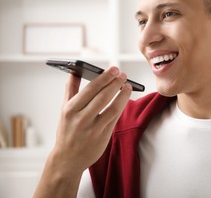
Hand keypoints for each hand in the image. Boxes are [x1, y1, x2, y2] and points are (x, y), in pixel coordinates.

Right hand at [34, 66, 131, 196]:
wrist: (68, 159)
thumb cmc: (67, 131)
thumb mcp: (64, 110)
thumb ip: (70, 90)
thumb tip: (73, 70)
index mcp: (70, 110)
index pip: (90, 89)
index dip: (104, 77)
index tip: (114, 69)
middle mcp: (81, 119)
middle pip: (103, 97)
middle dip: (115, 83)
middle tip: (123, 74)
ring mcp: (93, 129)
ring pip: (113, 108)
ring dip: (123, 95)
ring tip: (128, 85)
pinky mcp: (103, 137)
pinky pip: (115, 118)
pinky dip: (122, 106)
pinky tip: (125, 98)